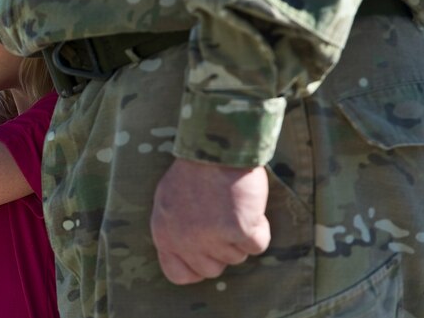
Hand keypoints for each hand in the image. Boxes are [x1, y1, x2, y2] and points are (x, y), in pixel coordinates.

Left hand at [150, 158, 270, 284]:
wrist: (215, 148)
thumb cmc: (194, 168)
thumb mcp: (169, 200)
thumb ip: (176, 228)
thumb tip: (189, 250)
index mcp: (164, 234)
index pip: (177, 274)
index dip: (196, 268)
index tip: (208, 255)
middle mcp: (185, 241)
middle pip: (213, 269)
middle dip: (223, 248)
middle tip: (224, 218)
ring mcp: (212, 238)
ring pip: (238, 257)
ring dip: (241, 235)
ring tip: (233, 205)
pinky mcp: (239, 230)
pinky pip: (258, 245)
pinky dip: (259, 228)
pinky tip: (249, 206)